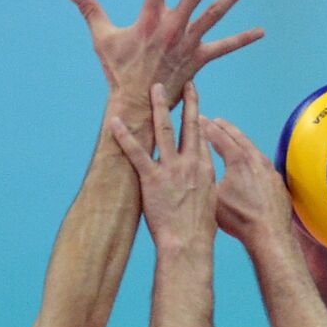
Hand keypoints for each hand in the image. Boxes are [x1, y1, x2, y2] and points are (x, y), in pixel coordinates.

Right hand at [69, 0, 262, 110]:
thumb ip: (92, 11)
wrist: (137, 105)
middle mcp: (173, 28)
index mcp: (150, 20)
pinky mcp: (198, 59)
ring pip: (216, 13)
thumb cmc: (119, 72)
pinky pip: (224, 48)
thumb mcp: (103, 39)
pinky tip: (261, 31)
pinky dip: (242, 39)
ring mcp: (188, 43)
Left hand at [110, 81, 215, 250]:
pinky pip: (136, 153)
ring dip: (158, 107)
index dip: (198, 114)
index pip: (201, 134)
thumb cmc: (199, 229)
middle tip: (180, 82)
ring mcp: (171, 169)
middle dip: (185, 101)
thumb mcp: (211, 200)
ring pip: (163, 130)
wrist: (189, 243)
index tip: (194, 97)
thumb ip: (204, 183)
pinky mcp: (152, 179)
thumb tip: (201, 176)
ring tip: (152, 89)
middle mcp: (190, 163)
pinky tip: (115, 122)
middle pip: (188, 124)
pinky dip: (124, 136)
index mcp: (205, 168)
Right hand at [202, 117, 292, 247]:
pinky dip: (252, 157)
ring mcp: (269, 169)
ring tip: (232, 138)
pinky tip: (250, 162)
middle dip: (225, 128)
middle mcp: (256, 159)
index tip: (200, 120)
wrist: (269, 233)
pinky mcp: (277, 181)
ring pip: (252, 149)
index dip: (207, 127)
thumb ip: (204, 178)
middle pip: (238, 137)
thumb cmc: (239, 218)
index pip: (219, 136)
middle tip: (215, 121)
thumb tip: (193, 170)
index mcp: (238, 159)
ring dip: (240, 141)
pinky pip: (262, 163)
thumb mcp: (212, 197)